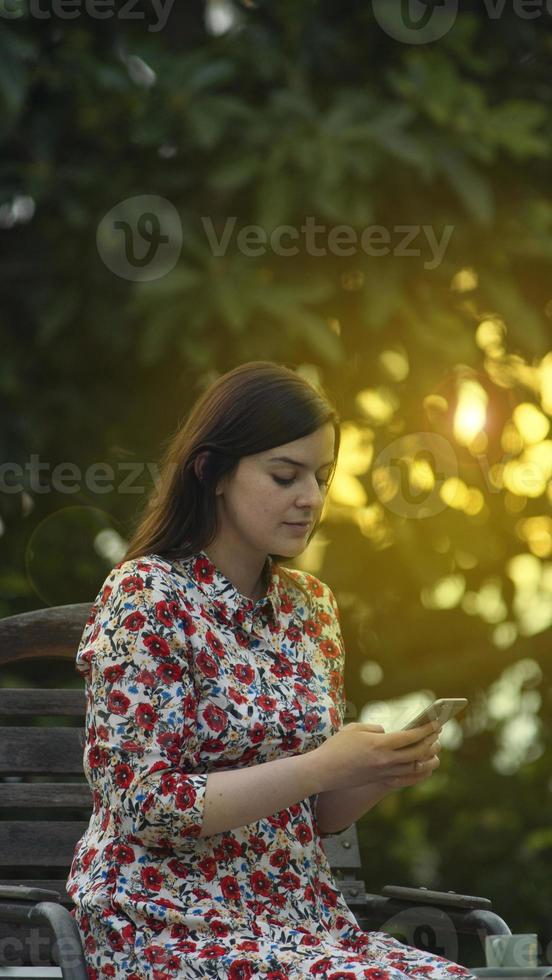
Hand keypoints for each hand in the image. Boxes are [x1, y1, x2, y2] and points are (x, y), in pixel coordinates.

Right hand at [310, 719, 441, 793]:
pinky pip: (407, 780)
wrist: (324, 771)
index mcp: (380, 744)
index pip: (411, 736)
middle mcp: (386, 761)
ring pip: (415, 768)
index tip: (436, 722)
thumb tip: (389, 733)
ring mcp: (385, 773)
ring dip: (429, 758)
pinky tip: (425, 767)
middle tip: (438, 732)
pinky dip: (420, 774)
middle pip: (417, 752)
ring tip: (435, 750)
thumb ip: (375, 728)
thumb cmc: (336, 746)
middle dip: (431, 741)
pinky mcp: (381, 782)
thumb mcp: (355, 728)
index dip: (426, 729)